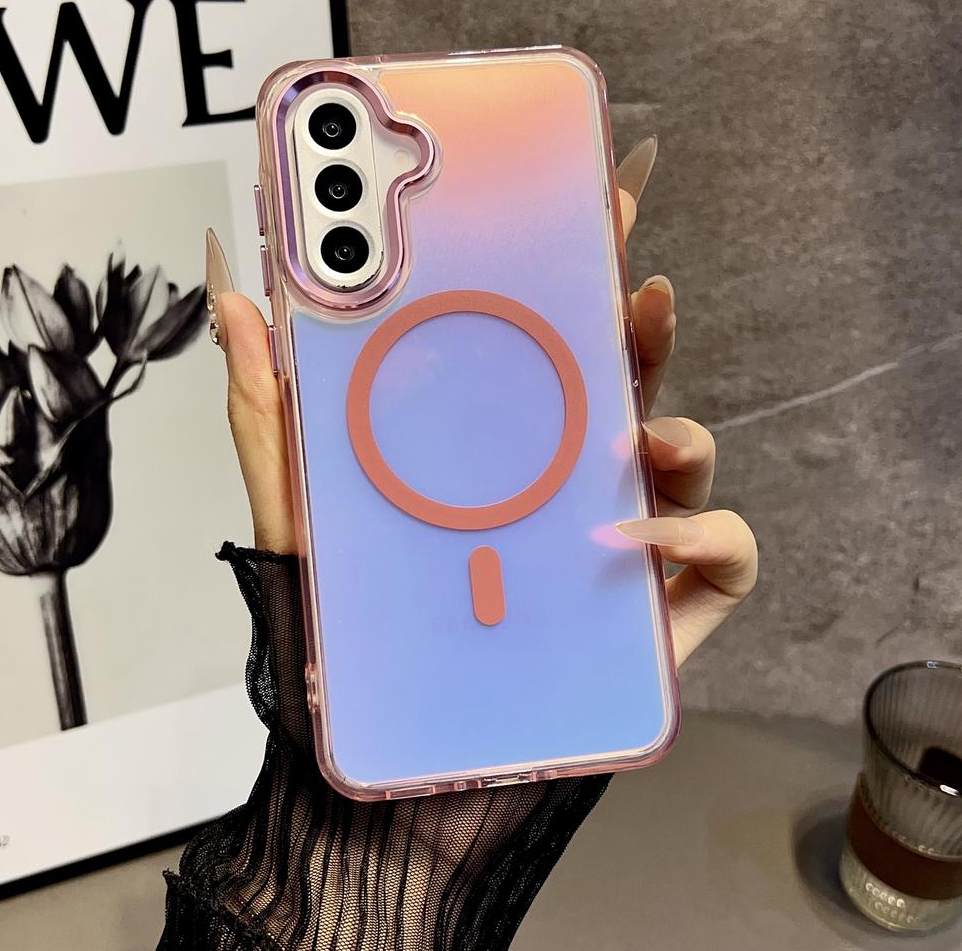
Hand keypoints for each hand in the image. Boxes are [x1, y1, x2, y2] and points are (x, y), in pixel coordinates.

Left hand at [206, 184, 755, 670]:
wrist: (394, 761)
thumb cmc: (351, 635)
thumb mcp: (301, 513)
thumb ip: (271, 414)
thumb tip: (236, 301)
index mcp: (497, 445)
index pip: (544, 340)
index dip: (573, 267)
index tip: (586, 199)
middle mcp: (565, 479)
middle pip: (625, 382)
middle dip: (643, 325)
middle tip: (637, 286)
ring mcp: (618, 540)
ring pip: (685, 456)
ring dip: (683, 430)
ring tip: (641, 437)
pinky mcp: (659, 611)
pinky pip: (724, 556)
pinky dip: (707, 535)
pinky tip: (642, 541)